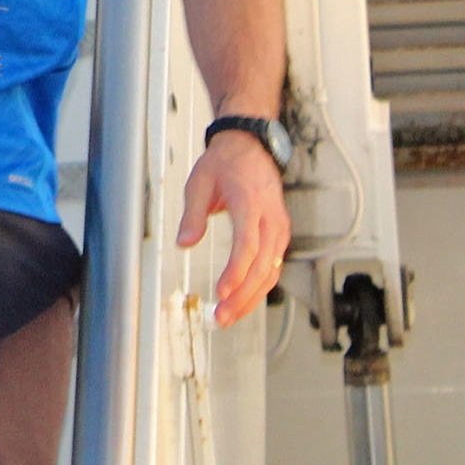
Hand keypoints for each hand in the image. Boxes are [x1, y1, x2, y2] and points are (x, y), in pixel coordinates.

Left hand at [177, 126, 291, 326]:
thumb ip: (192, 214)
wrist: (251, 147)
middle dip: (242, 296)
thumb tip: (183, 244)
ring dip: (251, 298)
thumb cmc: (226, 163)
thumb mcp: (200, 181)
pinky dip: (259, 287)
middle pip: (262, 266)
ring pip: (271, 271)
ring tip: (228, 316)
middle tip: (221, 316)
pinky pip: (273, 267)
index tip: (221, 291)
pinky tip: (243, 301)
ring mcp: (279, 228)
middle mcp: (271, 218)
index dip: (236, 271)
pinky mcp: (280, 235)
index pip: (248, 244)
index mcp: (250, 202)